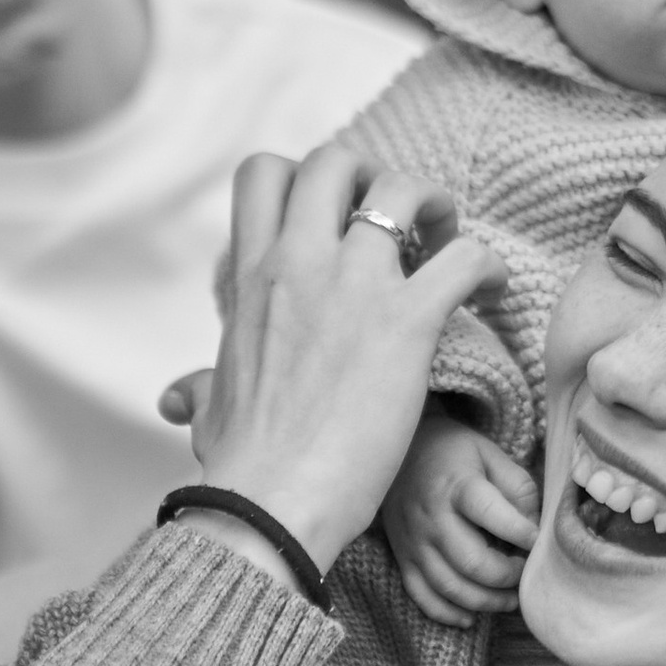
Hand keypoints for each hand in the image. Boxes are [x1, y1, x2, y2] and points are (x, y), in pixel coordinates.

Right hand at [162, 147, 501, 577]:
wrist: (269, 505)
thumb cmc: (240, 467)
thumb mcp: (212, 408)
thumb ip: (200, 388)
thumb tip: (176, 399)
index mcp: (252, 278)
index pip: (263, 176)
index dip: (305, 180)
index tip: (334, 219)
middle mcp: (299, 265)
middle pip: (334, 161)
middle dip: (374, 175)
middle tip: (397, 222)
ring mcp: (353, 287)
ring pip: (402, 189)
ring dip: (433, 204)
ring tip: (445, 242)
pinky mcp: (406, 323)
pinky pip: (465, 258)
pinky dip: (487, 265)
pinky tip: (490, 291)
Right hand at [382, 410, 540, 625]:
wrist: (394, 451)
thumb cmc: (451, 453)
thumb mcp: (489, 454)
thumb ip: (518, 488)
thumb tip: (534, 529)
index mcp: (457, 486)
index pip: (492, 515)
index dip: (521, 533)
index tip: (538, 541)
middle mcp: (432, 517)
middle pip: (472, 563)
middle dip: (507, 576)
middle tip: (525, 573)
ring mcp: (414, 541)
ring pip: (449, 586)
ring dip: (485, 601)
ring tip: (510, 599)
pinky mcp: (403, 557)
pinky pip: (421, 595)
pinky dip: (447, 613)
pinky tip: (470, 616)